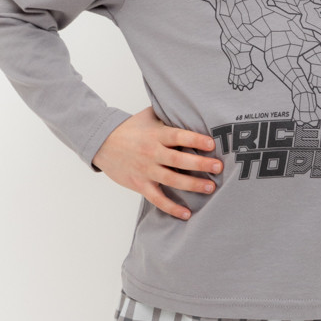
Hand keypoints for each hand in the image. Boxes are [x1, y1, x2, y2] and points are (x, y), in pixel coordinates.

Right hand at [91, 107, 222, 219]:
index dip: (195, 140)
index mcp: (155, 135)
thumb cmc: (129, 128)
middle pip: (179, 160)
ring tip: (210, 188)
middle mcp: (151, 153)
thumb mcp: (148, 116)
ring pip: (172, 180)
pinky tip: (187, 214)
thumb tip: (191, 106)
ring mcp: (146, 170)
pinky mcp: (140, 184)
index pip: (178, 137)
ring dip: (192, 185)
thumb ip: (168, 114)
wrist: (102, 142)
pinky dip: (172, 208)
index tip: (212, 144)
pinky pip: (158, 199)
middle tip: (218, 167)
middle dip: (200, 164)